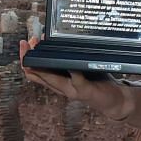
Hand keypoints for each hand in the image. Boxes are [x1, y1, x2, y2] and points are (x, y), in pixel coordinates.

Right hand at [19, 39, 135, 119]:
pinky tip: (69, 60)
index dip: (26, 59)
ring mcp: (72, 90)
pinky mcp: (85, 91)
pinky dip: (72, 69)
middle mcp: (61, 87)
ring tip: (39, 48)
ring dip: (43, 64)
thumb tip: (59, 39)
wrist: (115, 101)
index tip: (25, 44)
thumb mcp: (80, 67)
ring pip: (51, 79)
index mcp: (58, 81)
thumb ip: (70, 58)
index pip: (34, 73)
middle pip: (37, 76)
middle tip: (28, 43)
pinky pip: (76, 79)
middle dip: (29, 59)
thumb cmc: (97, 81)